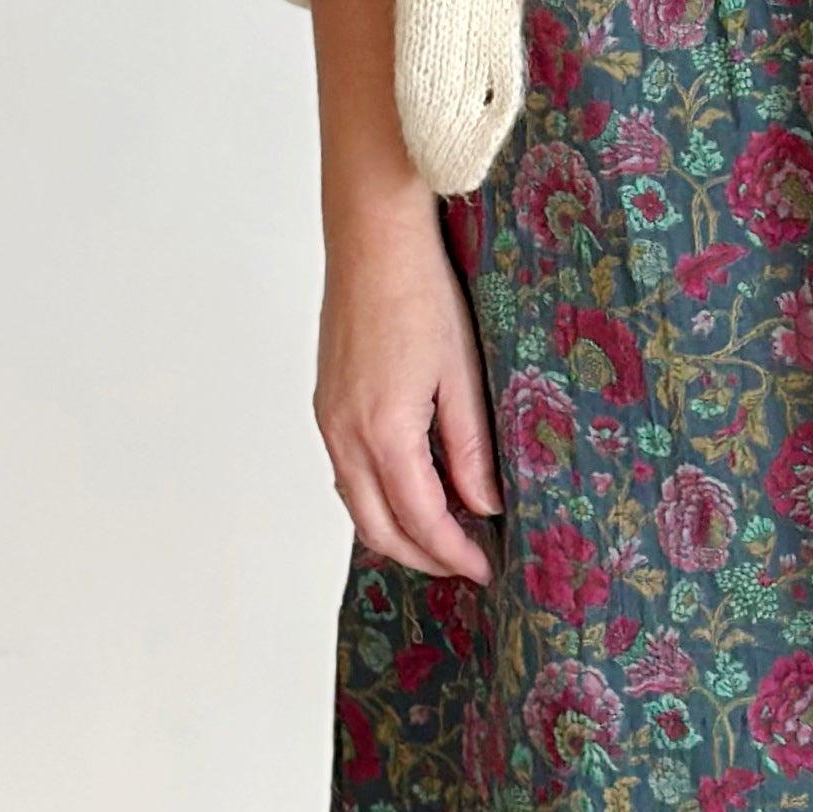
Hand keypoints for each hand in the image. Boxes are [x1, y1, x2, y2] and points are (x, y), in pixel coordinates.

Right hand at [313, 197, 501, 585]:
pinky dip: (376, 499)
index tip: (486, 568)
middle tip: (467, 563)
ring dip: (398, 531)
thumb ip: (472, 449)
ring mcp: (328, 421)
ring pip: (357, 506)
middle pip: (379, 529)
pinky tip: (410, 490)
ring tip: (446, 533)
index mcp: (384, 433)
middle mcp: (344, 436)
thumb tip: (484, 505)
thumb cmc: (421, 295)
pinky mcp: (326, 405)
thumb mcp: (463, 376)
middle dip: (424, 557)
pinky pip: (346, 474)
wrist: (373, 243)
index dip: (455, 553)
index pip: (422, 521)